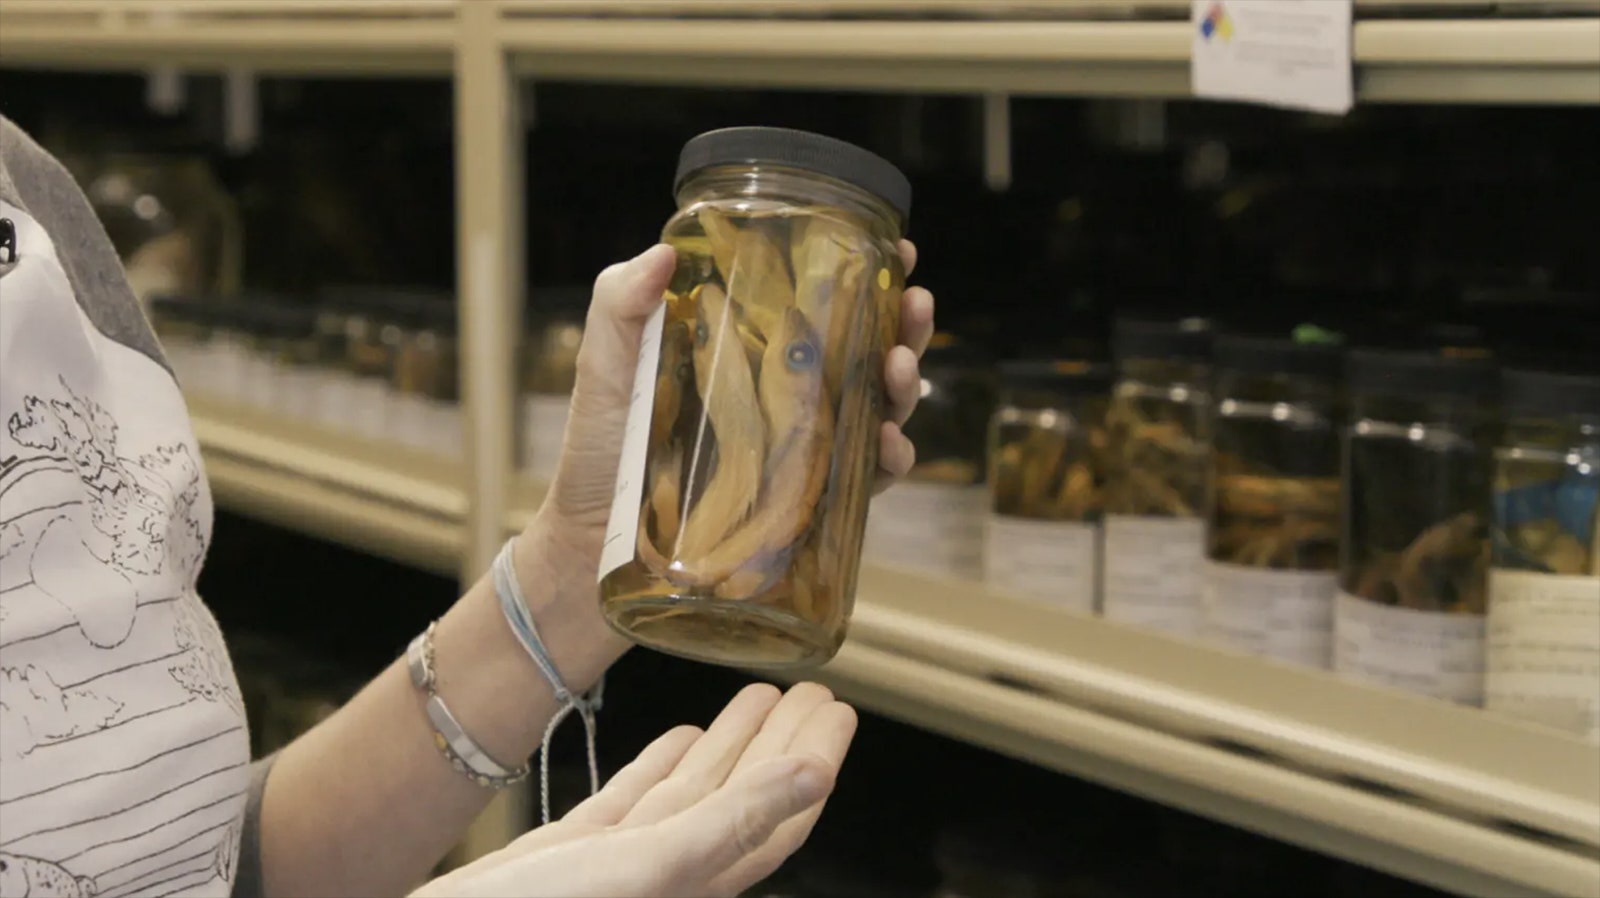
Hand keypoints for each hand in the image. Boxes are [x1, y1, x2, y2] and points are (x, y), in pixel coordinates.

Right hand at [411, 683, 857, 897]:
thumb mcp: (644, 868)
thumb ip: (729, 823)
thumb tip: (814, 779)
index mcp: (698, 879)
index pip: (780, 814)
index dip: (813, 762)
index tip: (837, 708)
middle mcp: (670, 875)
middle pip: (746, 797)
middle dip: (782, 744)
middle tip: (812, 688)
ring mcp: (621, 865)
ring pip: (694, 793)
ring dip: (729, 745)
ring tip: (760, 695)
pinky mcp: (575, 856)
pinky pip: (638, 802)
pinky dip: (662, 766)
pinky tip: (682, 736)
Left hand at [544, 240, 936, 544]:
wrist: (591, 548)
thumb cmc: (598, 451)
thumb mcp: (607, 366)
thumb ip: (620, 305)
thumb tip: (662, 253)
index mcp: (751, 354)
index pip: (821, 305)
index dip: (868, 277)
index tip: (899, 251)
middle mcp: (785, 400)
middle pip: (865, 353)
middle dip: (904, 328)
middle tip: (915, 305)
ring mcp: (798, 453)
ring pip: (875, 411)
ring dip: (902, 387)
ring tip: (901, 370)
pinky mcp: (801, 509)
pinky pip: (862, 483)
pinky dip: (887, 462)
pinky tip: (889, 446)